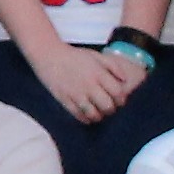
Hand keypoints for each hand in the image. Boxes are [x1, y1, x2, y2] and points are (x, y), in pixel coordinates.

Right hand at [28, 35, 145, 122]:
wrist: (49, 55)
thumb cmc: (74, 55)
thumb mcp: (96, 55)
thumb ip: (113, 66)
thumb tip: (125, 80)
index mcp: (98, 73)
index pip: (117, 92)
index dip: (121, 99)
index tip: (119, 100)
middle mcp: (89, 85)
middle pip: (108, 106)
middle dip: (111, 109)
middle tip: (108, 107)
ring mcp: (76, 94)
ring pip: (94, 114)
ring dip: (99, 116)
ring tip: (98, 112)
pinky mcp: (65, 100)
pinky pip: (79, 115)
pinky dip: (86, 118)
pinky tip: (87, 115)